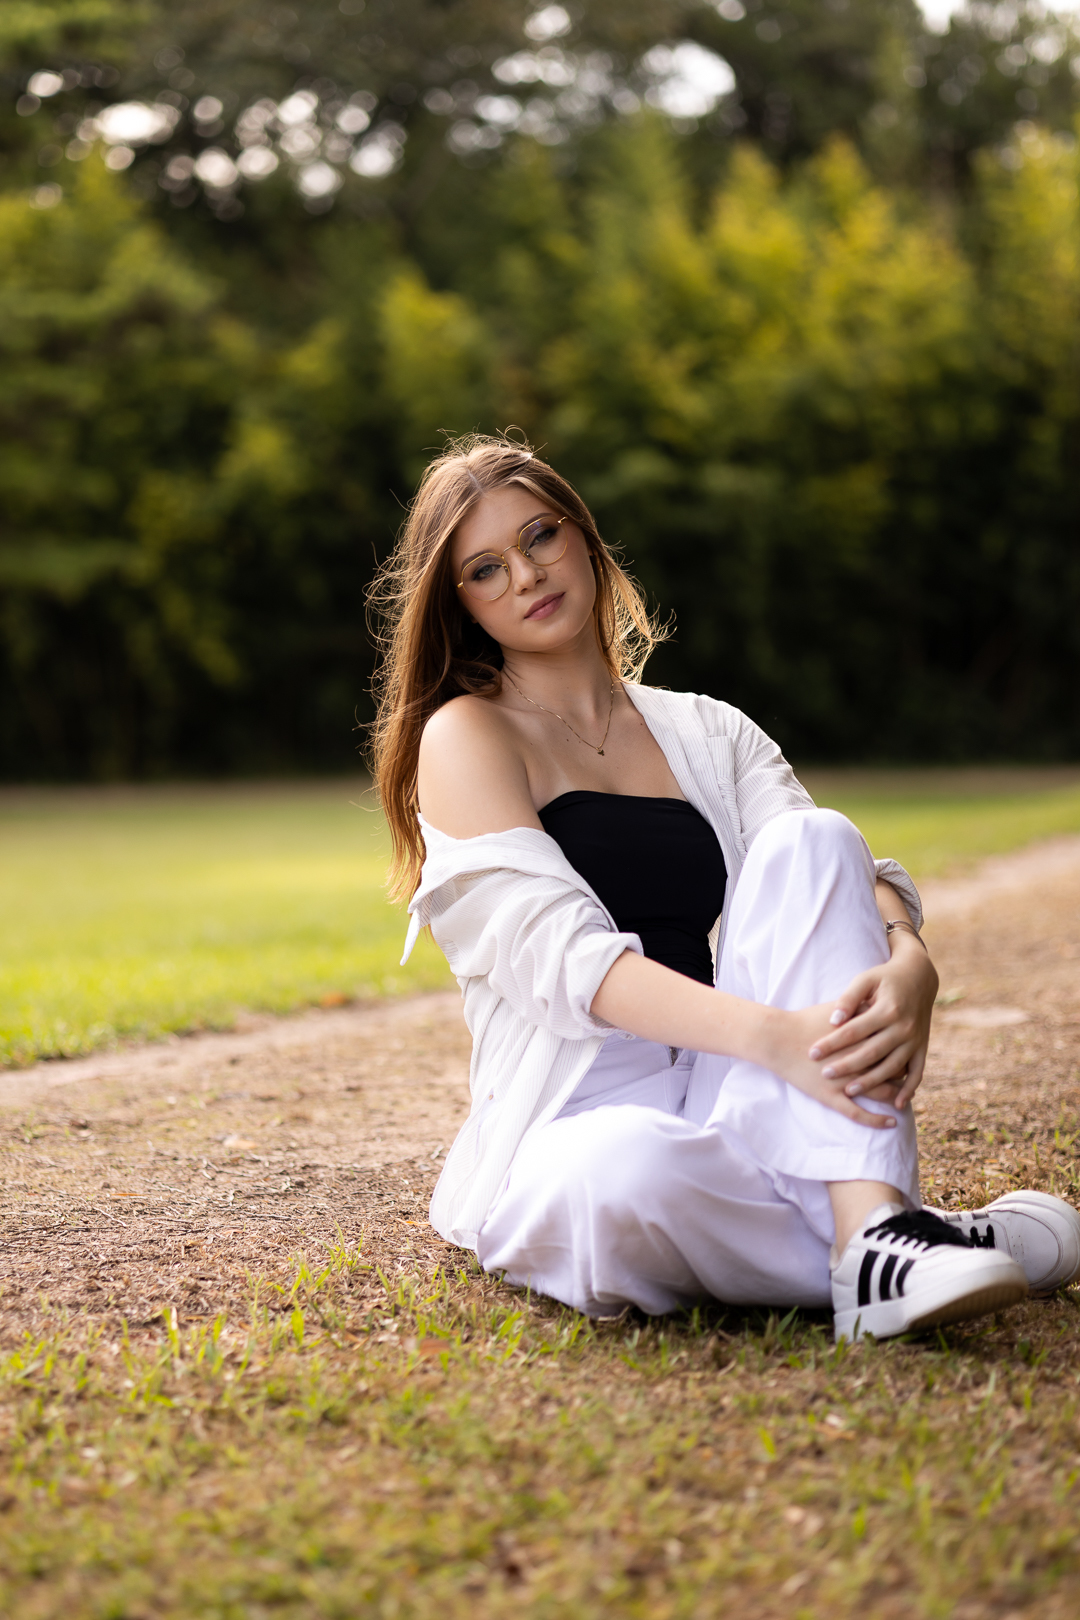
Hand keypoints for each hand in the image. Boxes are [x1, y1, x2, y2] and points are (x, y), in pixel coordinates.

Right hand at [759, 1004, 899, 1129]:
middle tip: (907, 1073)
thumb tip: (879, 1002)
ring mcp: (845, 1082)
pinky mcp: (831, 1097)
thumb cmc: (806, 1021)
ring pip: (881, 1093)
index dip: (903, 1050)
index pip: (894, 1048)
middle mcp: (858, 1062)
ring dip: (895, 1096)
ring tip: (903, 1098)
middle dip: (902, 1073)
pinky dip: (878, 1121)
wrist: (778, 1038)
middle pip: (893, 1070)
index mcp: (862, 1038)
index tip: (905, 1051)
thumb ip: (860, 1007)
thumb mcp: (837, 1009)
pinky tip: (892, 1122)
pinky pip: (859, 1114)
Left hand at [805, 933, 938, 1109]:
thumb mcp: (865, 979)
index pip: (853, 1031)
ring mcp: (915, 1040)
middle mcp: (904, 1027)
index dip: (832, 1043)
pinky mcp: (922, 1047)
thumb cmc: (884, 978)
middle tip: (825, 1074)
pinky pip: (917, 1072)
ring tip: (848, 1090)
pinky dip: (909, 1089)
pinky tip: (896, 1104)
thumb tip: (834, 1019)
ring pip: (892, 1067)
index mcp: (888, 1009)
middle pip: (871, 1052)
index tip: (812, 1052)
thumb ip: (848, 998)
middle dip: (847, 1065)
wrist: (919, 977)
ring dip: (871, 1082)